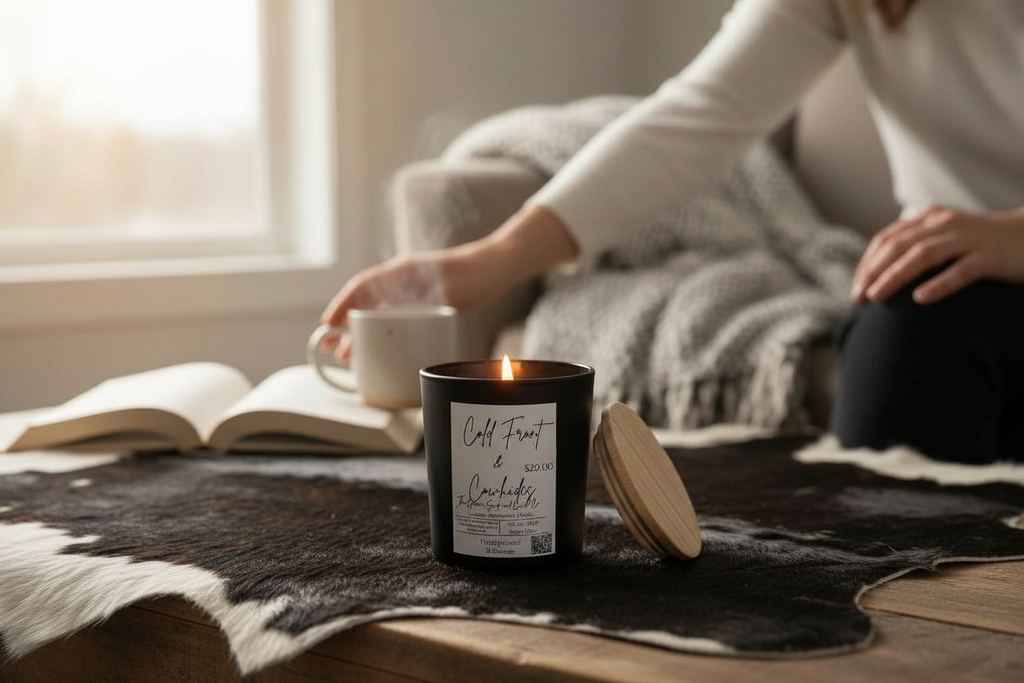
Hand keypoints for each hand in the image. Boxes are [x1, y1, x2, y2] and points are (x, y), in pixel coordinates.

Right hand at [319, 250, 469, 359]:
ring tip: (350, 354)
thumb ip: (414, 304)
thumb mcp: (440, 292)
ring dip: (362, 332)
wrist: (495, 268)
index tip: (328, 324)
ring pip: (377, 312)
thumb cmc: (471, 275)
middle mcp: (401, 281)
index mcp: (399, 272)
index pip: (360, 287)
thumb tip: (382, 324)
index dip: (341, 306)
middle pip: (364, 303)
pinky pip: (395, 316)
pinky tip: (380, 346)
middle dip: (345, 325)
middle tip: (332, 347)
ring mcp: (412, 291)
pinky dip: (382, 331)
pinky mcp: (425, 302)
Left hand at [851, 205, 1023, 303]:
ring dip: (895, 276)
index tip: (855, 289)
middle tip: (858, 297)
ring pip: (923, 255)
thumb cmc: (979, 245)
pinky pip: (961, 270)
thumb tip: (877, 277)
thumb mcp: (943, 239)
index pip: (887, 239)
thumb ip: (914, 248)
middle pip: (898, 246)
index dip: (867, 264)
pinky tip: (920, 299)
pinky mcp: (990, 256)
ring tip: (877, 297)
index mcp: (929, 218)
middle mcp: (944, 224)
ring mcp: (968, 238)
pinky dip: (939, 283)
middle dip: (873, 272)